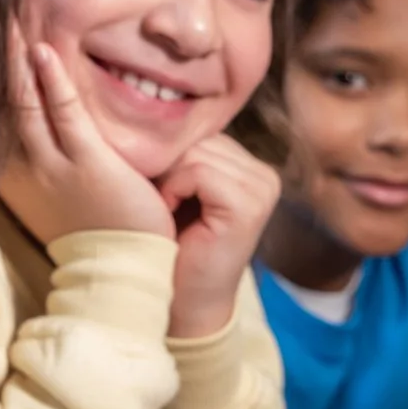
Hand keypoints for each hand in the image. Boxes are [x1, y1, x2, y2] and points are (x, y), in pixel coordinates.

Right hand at [0, 33, 173, 241]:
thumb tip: (62, 132)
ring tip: (12, 21)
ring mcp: (56, 165)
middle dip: (2, 62)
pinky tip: (41, 51)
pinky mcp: (87, 164)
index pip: (9, 117)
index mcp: (27, 174)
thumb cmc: (100, 235)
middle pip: (9, 104)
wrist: (118, 274)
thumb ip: (60, 163)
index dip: (2, 80)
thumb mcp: (68, 196)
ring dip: (19, 61)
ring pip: (28, 104)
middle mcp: (31, 167)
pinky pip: (64, 114)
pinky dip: (51, 82)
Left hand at [156, 134, 279, 338]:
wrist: (180, 302)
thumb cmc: (169, 246)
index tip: (153, 183)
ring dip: (168, 180)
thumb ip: (180, 152)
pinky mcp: (250, 203)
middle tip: (158, 201)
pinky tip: (171, 214)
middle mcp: (262, 173)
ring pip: (196, 152)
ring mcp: (261, 188)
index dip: (169, 152)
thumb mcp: (177, 188)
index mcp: (248, 165)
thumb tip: (145, 106)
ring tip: (165, 211)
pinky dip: (174, 191)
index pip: (201, 130)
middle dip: (167, 164)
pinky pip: (197, 171)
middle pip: (199, 137)